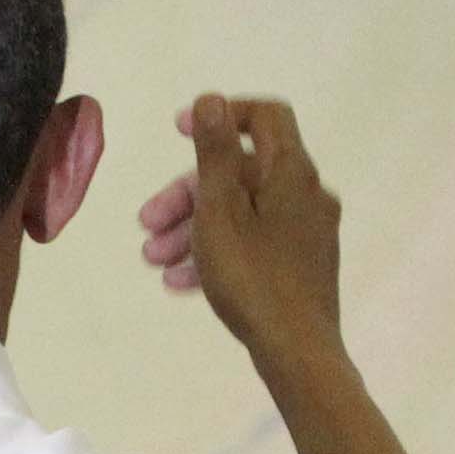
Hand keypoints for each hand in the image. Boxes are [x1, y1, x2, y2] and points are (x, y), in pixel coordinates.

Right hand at [137, 93, 347, 375]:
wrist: (298, 353)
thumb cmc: (253, 278)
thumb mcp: (220, 210)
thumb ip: (215, 152)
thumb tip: (212, 100)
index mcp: (291, 172)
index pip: (264, 117)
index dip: (221, 116)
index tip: (180, 133)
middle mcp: (306, 194)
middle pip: (241, 173)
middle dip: (187, 194)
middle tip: (147, 223)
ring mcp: (307, 232)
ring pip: (243, 213)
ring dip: (194, 229)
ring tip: (155, 260)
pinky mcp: (303, 265)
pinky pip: (254, 243)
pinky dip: (218, 252)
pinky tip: (181, 282)